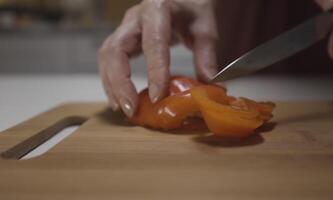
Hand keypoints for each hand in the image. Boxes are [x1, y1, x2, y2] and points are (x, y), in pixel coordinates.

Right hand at [98, 0, 217, 116]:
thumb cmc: (193, 8)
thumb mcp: (205, 27)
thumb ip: (206, 55)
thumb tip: (211, 87)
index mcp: (158, 8)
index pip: (153, 42)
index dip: (154, 71)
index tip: (157, 97)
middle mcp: (135, 17)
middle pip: (116, 49)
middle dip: (120, 82)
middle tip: (130, 108)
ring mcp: (125, 27)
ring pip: (107, 56)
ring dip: (112, 84)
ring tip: (124, 108)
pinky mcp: (122, 38)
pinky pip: (109, 60)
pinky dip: (112, 80)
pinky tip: (121, 98)